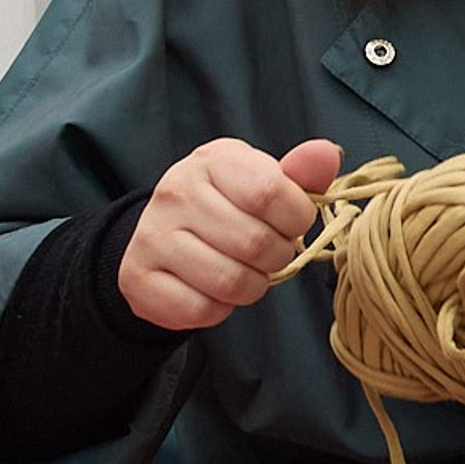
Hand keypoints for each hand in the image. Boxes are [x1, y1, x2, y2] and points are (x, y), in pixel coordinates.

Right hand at [118, 137, 342, 331]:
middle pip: (255, 243)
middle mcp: (176, 192)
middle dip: (276, 257)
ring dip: (252, 286)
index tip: (291, 224)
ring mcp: (152, 234)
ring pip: (230, 282)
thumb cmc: (229, 206)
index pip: (270, 193)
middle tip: (267, 253)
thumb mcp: (265, 181)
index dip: (296, 220)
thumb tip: (326, 154)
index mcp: (214, 160)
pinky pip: (200, 309)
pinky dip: (219, 309)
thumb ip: (301, 174)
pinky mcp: (138, 277)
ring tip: (244, 270)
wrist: (165, 234)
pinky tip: (213, 289)